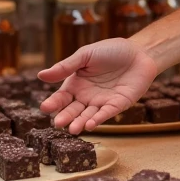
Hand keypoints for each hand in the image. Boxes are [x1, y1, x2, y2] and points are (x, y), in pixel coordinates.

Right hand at [38, 38, 159, 133]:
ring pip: (88, 116)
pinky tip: (90, 125)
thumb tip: (41, 76)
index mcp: (76, 84)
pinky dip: (99, 119)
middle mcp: (86, 96)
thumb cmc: (110, 51)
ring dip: (80, 123)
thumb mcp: (85, 55)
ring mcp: (101, 102)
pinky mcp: (118, 105)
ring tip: (73, 129)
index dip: (53, 103)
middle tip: (58, 124)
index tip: (45, 108)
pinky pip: (106, 114)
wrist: (139, 52)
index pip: (61, 97)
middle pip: (73, 110)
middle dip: (65, 117)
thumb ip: (66, 67)